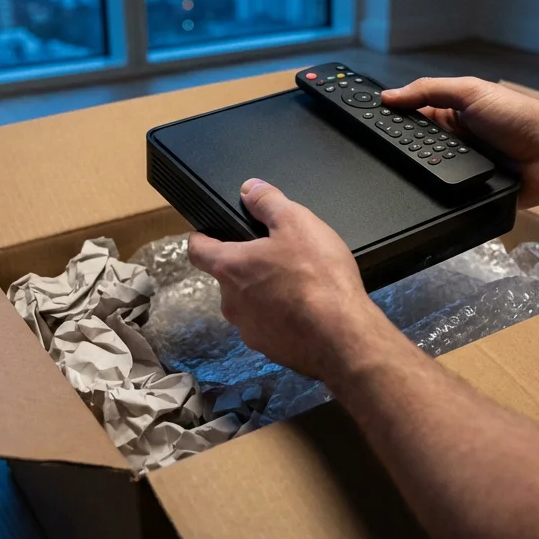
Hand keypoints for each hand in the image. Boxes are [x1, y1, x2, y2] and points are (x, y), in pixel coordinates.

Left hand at [188, 178, 402, 380]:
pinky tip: (307, 313)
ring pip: (250, 305)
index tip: (210, 234)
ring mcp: (249, 330)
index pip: (197, 250)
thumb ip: (268, 202)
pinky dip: (282, 319)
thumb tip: (248, 188)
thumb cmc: (316, 275)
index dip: (202, 238)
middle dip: (248, 267)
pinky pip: (269, 328)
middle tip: (278, 257)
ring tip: (298, 286)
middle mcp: (231, 302)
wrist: (341, 336)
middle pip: (229, 278)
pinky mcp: (270, 350)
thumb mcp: (297, 223)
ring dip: (265, 294)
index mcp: (230, 268)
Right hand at [381, 77, 538, 206]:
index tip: (365, 125)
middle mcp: (454, 141)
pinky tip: (423, 197)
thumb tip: (389, 96)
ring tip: (400, 176)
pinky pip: (447, 196)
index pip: (413, 117)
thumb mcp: (470, 92)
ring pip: (429, 174)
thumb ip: (430, 90)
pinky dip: (439, 196)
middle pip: (417, 148)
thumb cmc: (517, 117)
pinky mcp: (470, 192)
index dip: (393, 121)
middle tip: (379, 155)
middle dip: (404, 151)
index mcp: (452, 114)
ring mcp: (462, 168)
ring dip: (421, 174)